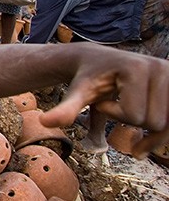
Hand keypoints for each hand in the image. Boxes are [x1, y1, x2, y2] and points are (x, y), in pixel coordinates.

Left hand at [41, 49, 168, 158]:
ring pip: (167, 125)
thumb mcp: (76, 93)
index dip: (114, 114)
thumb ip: (65, 108)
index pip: (135, 117)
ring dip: (146, 126)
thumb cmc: (86, 78)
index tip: (103, 98)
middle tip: (117, 101)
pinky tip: (144, 140)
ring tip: (129, 107)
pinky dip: (162, 135)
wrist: (97, 61)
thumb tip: (44, 122)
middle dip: (131, 119)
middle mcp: (162, 68)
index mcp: (137, 68)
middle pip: (155, 122)